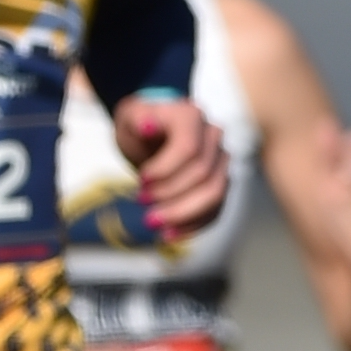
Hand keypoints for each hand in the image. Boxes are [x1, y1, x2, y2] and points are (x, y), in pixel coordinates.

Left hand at [112, 94, 228, 236]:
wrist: (150, 133)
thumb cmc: (138, 124)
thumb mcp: (129, 118)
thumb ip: (137, 119)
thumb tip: (146, 125)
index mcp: (192, 117)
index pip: (189, 148)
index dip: (166, 170)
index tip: (140, 181)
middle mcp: (213, 137)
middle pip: (204, 174)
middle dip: (171, 195)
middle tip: (142, 204)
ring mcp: (220, 161)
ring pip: (215, 194)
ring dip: (184, 214)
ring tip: (154, 224)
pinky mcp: (220, 183)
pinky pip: (216, 209)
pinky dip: (194, 224)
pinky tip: (171, 234)